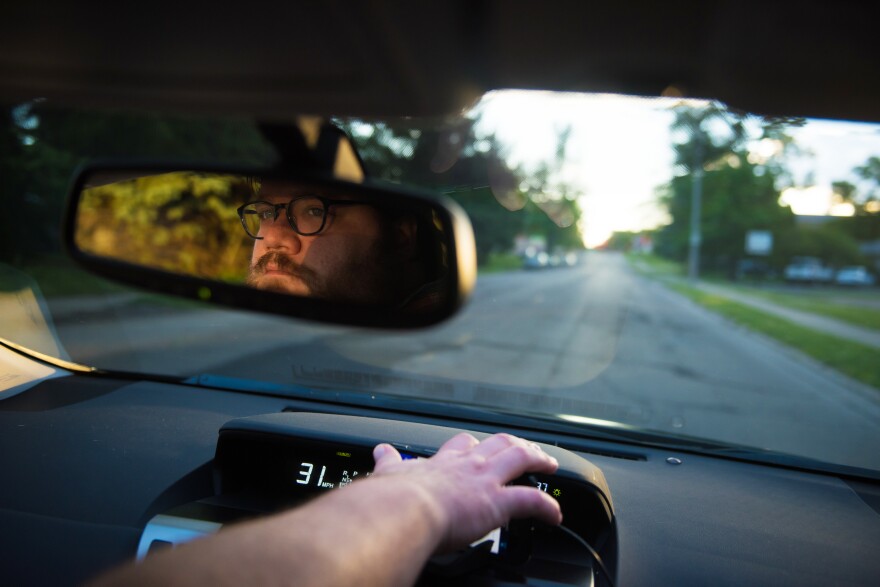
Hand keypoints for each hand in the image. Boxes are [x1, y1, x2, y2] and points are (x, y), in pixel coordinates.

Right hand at [371, 432, 561, 552]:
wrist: (401, 509)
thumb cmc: (392, 498)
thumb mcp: (387, 472)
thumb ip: (387, 462)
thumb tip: (379, 451)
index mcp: (442, 462)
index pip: (462, 445)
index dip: (475, 446)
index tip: (479, 450)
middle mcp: (467, 465)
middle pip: (499, 443)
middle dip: (516, 444)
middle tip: (527, 450)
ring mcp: (485, 481)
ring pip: (520, 458)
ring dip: (538, 460)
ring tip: (549, 465)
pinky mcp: (497, 502)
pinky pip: (532, 500)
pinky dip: (547, 507)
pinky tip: (555, 515)